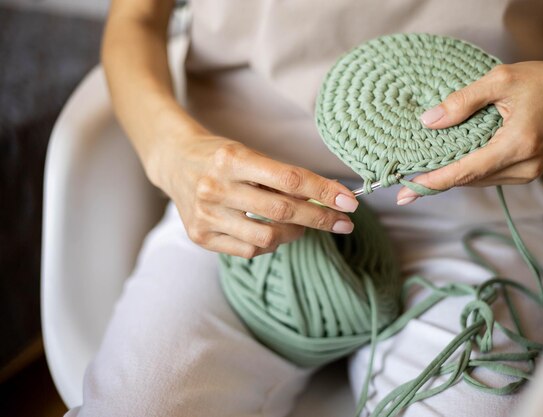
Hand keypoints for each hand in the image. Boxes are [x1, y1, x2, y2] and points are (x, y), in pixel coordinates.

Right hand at [153, 135, 358, 257]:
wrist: (175, 162)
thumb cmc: (221, 156)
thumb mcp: (251, 154)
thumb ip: (285, 177)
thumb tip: (331, 196)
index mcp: (232, 159)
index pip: (289, 179)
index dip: (324, 191)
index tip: (350, 201)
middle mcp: (215, 188)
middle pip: (282, 211)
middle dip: (320, 218)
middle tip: (343, 222)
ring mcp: (206, 215)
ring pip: (268, 237)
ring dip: (295, 233)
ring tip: (302, 224)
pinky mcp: (200, 236)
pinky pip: (248, 251)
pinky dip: (269, 244)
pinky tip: (273, 231)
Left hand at [396, 60, 542, 204]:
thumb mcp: (502, 80)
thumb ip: (464, 101)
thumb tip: (429, 121)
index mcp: (518, 145)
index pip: (467, 171)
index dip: (434, 182)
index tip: (407, 191)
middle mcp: (525, 166)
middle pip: (470, 180)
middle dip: (437, 184)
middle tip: (404, 189)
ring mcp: (529, 172)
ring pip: (480, 180)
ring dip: (453, 178)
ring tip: (421, 179)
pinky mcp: (529, 170)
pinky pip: (491, 176)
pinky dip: (470, 172)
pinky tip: (451, 166)